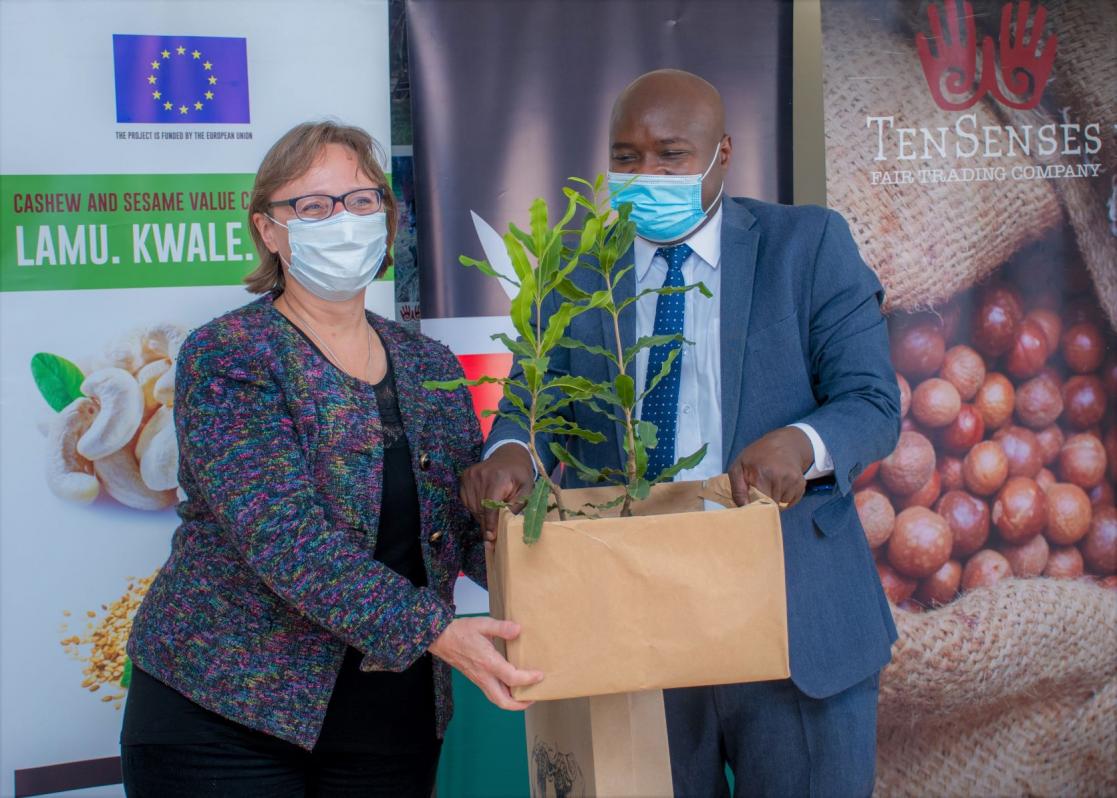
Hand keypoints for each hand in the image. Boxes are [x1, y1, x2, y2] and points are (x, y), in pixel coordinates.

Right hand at [428, 617, 543, 710]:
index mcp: (488, 663)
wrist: (441, 639)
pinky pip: (492, 693)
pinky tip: (510, 685)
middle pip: (503, 701)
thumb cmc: (460, 631)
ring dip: (512, 702)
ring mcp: (479, 680)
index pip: (512, 678)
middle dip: (520, 704)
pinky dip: (504, 694)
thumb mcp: (482, 624)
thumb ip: (501, 627)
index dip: (528, 679)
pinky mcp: (476, 679)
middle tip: (534, 697)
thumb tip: (518, 630)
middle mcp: (484, 676)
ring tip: (525, 695)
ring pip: (497, 700)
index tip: (540, 675)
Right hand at [460, 443, 534, 541]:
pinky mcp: (464, 477)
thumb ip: (517, 506)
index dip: (490, 524)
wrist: (509, 455)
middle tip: (493, 537)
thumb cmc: (520, 475)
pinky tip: (485, 504)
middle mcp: (481, 475)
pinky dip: (476, 508)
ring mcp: (470, 475)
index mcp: (498, 477)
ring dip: (482, 516)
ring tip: (492, 516)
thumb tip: (505, 525)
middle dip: (487, 524)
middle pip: (480, 509)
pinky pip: (467, 501)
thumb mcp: (527, 490)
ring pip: (472, 507)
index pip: (490, 506)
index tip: (491, 539)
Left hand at [728, 427, 813, 507]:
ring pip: (781, 506)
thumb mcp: (739, 467)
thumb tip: (744, 507)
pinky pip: (790, 502)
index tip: (750, 503)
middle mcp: (779, 478)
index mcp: (761, 474)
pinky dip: (784, 499)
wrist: (784, 444)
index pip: (758, 505)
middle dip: (763, 504)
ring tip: (770, 486)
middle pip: (770, 507)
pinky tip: (780, 486)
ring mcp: (792, 481)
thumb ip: (737, 489)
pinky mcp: (801, 485)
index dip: (754, 507)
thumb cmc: (757, 457)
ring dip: (774, 501)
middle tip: (759, 491)